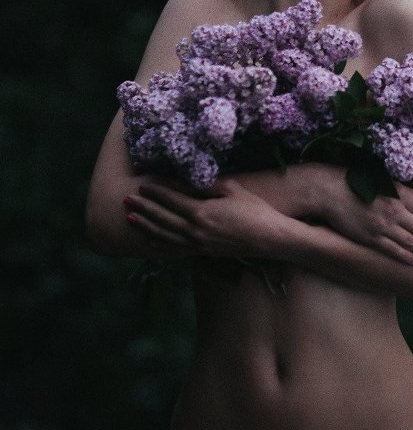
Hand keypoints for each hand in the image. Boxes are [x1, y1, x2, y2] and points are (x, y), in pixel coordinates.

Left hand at [122, 174, 293, 259]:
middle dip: (143, 208)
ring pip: (165, 235)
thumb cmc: (255, 210)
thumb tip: (189, 177)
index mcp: (202, 213)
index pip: (172, 199)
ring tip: (130, 218)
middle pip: (163, 217)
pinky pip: (176, 250)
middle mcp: (196, 231)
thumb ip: (208, 184)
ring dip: (146, 225)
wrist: (270, 239)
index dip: (156, 191)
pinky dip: (160, 245)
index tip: (142, 183)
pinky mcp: (203, 252)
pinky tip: (149, 242)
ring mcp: (198, 244)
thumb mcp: (233, 189)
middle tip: (126, 199)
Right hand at [304, 163, 412, 266]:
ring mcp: (382, 224)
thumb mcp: (385, 181)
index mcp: (399, 193)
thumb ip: (408, 193)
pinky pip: (392, 249)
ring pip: (411, 242)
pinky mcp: (369, 236)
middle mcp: (394, 209)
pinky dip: (406, 256)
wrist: (327, 189)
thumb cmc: (355, 181)